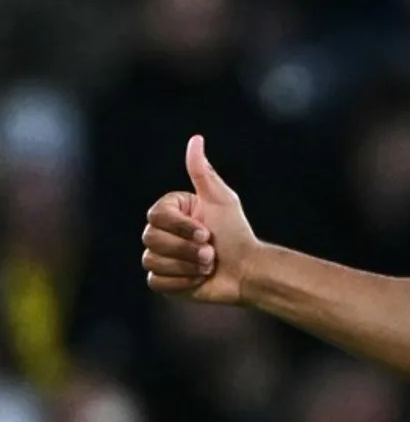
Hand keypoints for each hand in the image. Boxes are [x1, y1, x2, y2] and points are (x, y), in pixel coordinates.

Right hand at [141, 135, 259, 303]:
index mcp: (172, 211)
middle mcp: (161, 232)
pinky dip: (182, 282)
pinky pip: (156, 281)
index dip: (180, 227)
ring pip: (152, 260)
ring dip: (187, 266)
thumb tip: (196, 139)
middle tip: (211, 253)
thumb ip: (203, 172)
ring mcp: (160, 257)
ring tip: (209, 265)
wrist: (246, 270)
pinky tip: (199, 279)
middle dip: (186, 249)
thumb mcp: (221, 199)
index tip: (206, 232)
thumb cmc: (236, 232)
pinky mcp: (162, 280)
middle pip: (151, 239)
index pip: (155, 216)